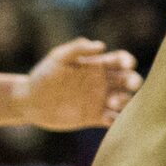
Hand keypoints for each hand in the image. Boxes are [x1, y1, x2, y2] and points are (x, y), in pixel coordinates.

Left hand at [15, 37, 141, 129]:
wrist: (31, 102)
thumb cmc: (43, 75)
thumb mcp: (58, 58)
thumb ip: (77, 48)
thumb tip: (101, 45)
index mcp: (96, 65)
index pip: (120, 60)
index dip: (128, 61)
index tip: (126, 65)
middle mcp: (102, 82)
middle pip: (128, 80)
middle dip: (134, 81)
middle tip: (130, 85)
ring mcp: (100, 101)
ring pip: (126, 101)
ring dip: (127, 101)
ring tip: (112, 103)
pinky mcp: (95, 117)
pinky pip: (114, 119)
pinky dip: (119, 120)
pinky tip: (111, 118)